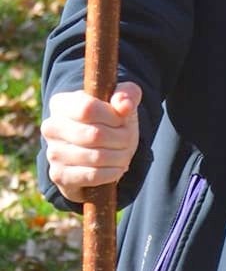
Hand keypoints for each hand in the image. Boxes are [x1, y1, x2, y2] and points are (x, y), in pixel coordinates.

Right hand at [41, 84, 142, 202]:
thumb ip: (127, 94)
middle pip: (94, 135)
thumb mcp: (122, 101)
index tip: (122, 120)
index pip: (88, 108)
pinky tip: (116, 167)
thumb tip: (124, 106)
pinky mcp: (59, 175)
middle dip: (120, 139)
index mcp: (62, 103)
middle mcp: (51, 127)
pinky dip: (111, 172)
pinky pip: (92, 175)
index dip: (112, 116)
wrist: (99, 151)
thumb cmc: (111, 121)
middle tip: (128, 140)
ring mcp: (52, 152)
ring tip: (123, 154)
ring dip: (119, 157)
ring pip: (96, 157)